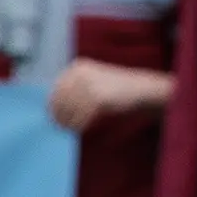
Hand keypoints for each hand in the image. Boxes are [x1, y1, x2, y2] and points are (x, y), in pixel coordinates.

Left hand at [46, 58, 168, 131]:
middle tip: (59, 126)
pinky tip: (79, 129)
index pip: (57, 89)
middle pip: (60, 100)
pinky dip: (78, 125)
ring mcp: (88, 86)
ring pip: (69, 110)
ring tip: (69, 129)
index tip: (53, 116)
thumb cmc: (117, 88)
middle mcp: (80, 74)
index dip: (53, 104)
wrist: (143, 89)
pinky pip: (80, 117)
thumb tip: (52, 108)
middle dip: (58, 115)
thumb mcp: (93, 80)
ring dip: (67, 122)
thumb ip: (74, 89)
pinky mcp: (97, 99)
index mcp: (77, 67)